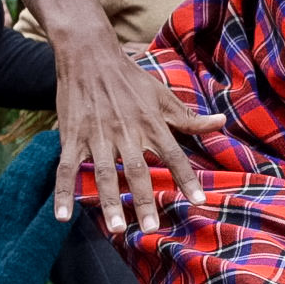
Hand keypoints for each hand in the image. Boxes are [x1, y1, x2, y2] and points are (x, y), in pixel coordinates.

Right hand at [51, 27, 225, 233]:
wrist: (89, 55)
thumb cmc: (130, 78)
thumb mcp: (162, 94)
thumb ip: (189, 117)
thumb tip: (221, 123)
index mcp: (150, 123)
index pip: (173, 155)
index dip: (187, 178)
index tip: (199, 201)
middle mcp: (125, 131)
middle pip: (136, 170)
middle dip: (144, 199)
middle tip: (150, 228)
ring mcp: (96, 136)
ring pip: (102, 173)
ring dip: (108, 201)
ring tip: (116, 227)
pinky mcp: (72, 137)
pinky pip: (66, 168)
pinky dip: (63, 192)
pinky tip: (62, 216)